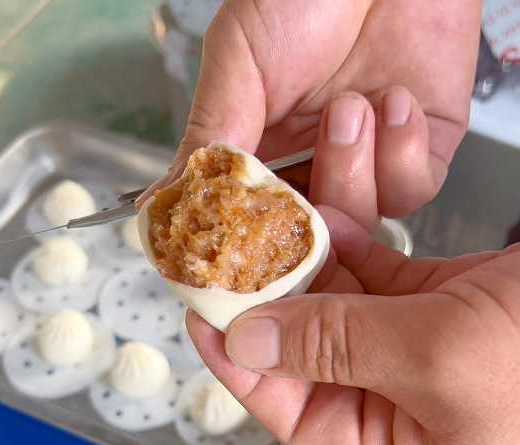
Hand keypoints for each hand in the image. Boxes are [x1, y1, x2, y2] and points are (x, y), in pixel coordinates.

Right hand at [138, 0, 481, 231]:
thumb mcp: (238, 64)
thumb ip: (210, 137)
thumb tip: (162, 199)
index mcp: (267, 152)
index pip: (256, 220)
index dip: (254, 238)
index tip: (248, 245)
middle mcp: (316, 164)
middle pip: (313, 235)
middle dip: (312, 210)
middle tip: (304, 168)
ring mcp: (368, 162)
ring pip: (362, 219)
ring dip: (353, 165)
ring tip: (350, 106)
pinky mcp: (419, 152)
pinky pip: (413, 187)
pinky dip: (402, 151)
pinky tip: (394, 102)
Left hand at [187, 210, 519, 444]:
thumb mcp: (443, 362)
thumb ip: (340, 349)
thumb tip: (251, 344)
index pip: (288, 404)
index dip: (239, 360)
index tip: (200, 313)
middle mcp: (397, 397)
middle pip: (306, 340)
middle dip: (272, 287)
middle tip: (229, 243)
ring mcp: (413, 341)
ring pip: (338, 294)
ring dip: (311, 248)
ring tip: (276, 201)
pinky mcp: (436, 297)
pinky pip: (372, 266)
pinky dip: (350, 236)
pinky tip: (326, 208)